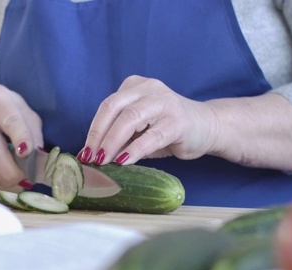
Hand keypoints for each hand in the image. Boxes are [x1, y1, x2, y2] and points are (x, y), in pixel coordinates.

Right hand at [0, 85, 42, 187]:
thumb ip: (34, 136)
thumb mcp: (25, 115)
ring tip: (13, 179)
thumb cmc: (7, 114)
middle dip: (8, 170)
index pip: (11, 120)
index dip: (20, 137)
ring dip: (0, 176)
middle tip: (22, 180)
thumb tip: (38, 162)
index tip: (27, 154)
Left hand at [78, 75, 216, 164]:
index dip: (93, 130)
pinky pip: (151, 136)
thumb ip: (119, 135)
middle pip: (114, 109)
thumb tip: (92, 155)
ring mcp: (164, 102)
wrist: (207, 127)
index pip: (107, 106)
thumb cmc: (168, 129)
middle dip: (99, 136)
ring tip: (104, 161)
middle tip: (91, 159)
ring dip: (113, 142)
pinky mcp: (177, 121)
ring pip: (130, 119)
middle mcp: (148, 88)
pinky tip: (124, 161)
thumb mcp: (139, 128)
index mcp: (134, 86)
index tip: (83, 153)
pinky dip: (135, 150)